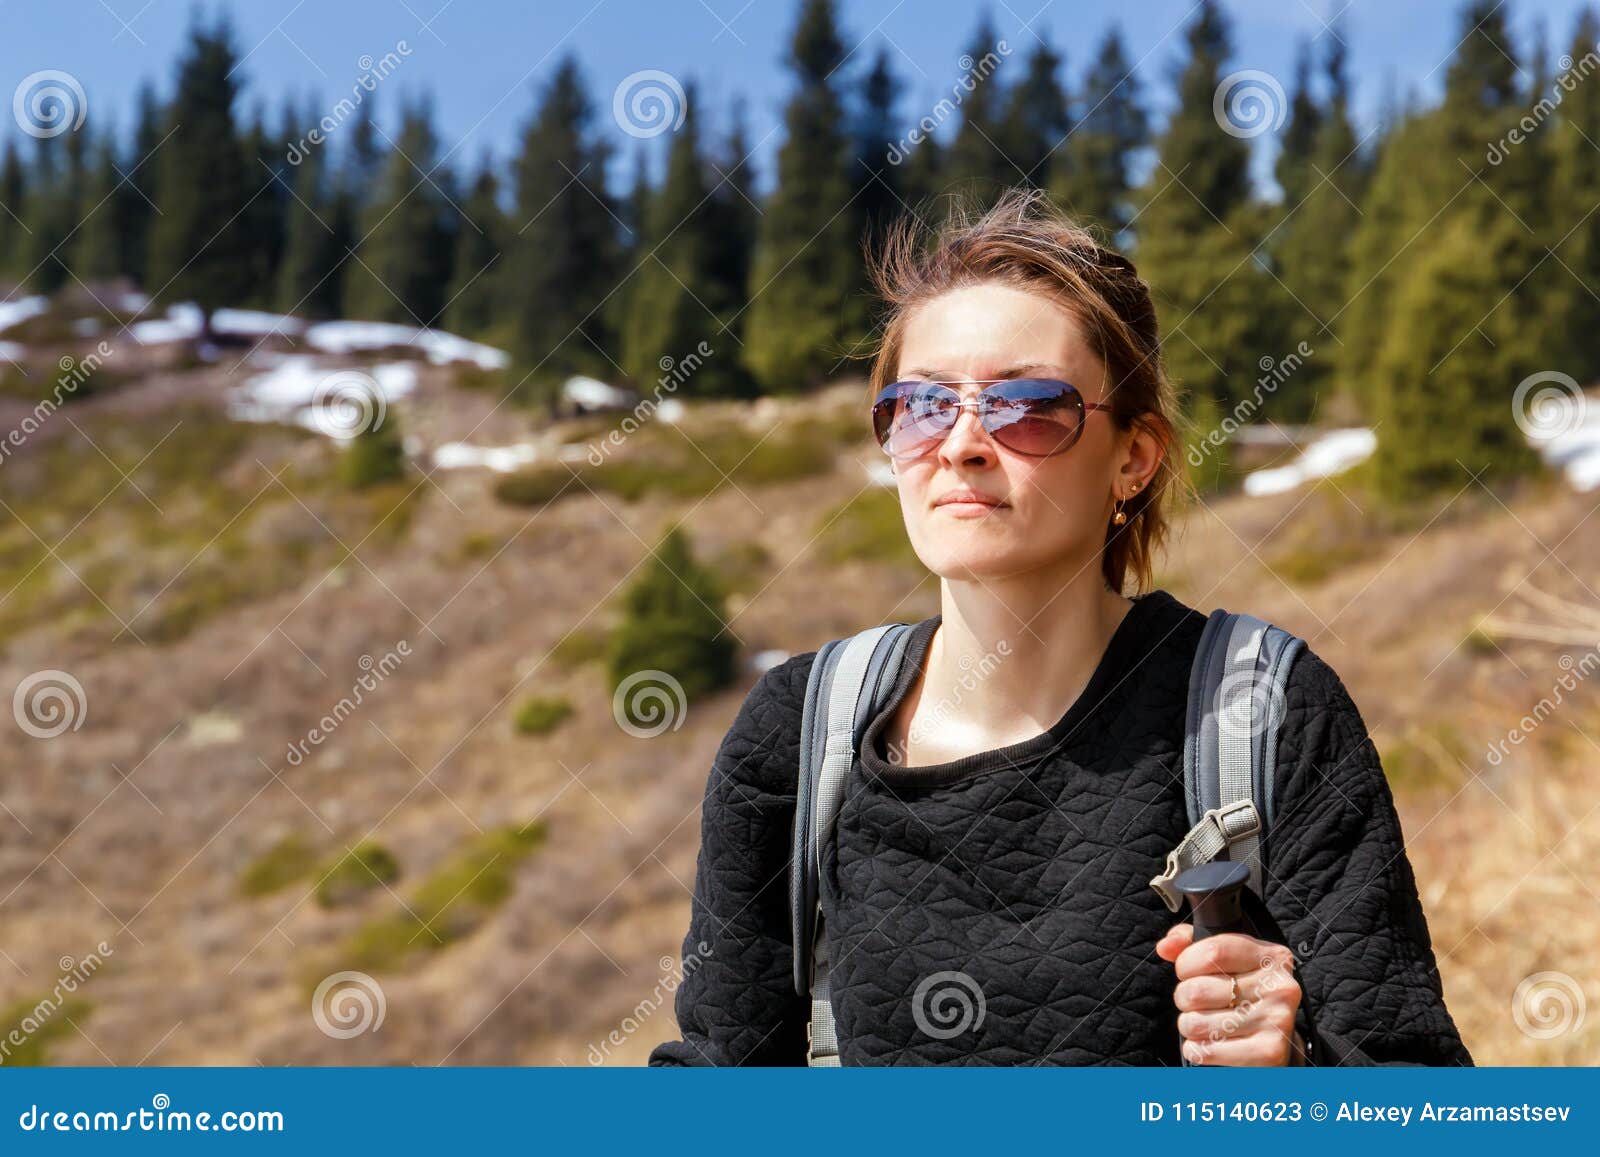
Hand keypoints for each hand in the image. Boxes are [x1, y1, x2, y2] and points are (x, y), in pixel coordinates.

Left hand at [1156, 922, 1303, 1065]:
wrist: (1273, 1043)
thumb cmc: (1242, 996)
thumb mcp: (1225, 960)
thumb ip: (1190, 943)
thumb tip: (1165, 947)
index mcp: (1271, 957)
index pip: (1212, 951)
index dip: (1186, 964)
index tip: (1187, 972)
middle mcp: (1279, 987)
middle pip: (1197, 990)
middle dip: (1185, 999)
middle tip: (1199, 1004)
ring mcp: (1276, 1022)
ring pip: (1195, 1023)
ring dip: (1190, 1026)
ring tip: (1207, 1024)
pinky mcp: (1268, 1054)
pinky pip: (1204, 1051)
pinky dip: (1197, 1050)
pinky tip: (1213, 1044)